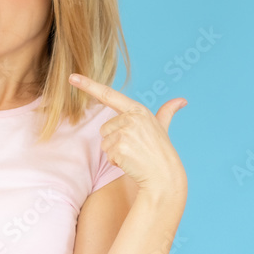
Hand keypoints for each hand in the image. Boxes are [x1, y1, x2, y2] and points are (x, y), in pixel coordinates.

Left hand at [68, 73, 186, 193]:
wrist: (164, 176)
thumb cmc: (161, 152)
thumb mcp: (163, 128)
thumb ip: (167, 112)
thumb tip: (182, 100)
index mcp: (138, 110)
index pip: (109, 95)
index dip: (88, 85)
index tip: (72, 77)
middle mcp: (131, 118)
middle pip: (105, 128)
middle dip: (115, 141)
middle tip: (135, 149)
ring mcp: (125, 132)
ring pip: (105, 142)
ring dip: (115, 152)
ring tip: (134, 156)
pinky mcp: (120, 147)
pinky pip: (107, 154)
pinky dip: (116, 162)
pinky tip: (131, 163)